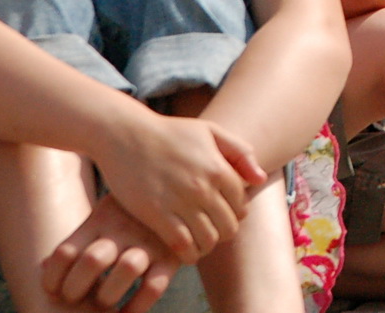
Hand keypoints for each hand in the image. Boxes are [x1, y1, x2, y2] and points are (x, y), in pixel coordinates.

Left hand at [42, 194, 180, 312]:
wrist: (178, 189)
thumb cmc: (130, 212)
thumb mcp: (104, 215)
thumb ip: (78, 240)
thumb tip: (43, 268)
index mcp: (100, 218)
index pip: (65, 251)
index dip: (52, 278)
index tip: (53, 290)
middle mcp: (124, 228)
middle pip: (91, 261)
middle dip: (75, 289)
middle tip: (74, 298)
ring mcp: (150, 241)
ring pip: (127, 269)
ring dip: (108, 294)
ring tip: (104, 301)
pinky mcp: (172, 255)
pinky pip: (154, 286)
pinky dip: (137, 306)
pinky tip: (127, 312)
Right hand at [93, 113, 265, 263]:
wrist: (125, 135)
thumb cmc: (169, 132)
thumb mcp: (210, 131)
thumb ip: (240, 152)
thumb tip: (259, 179)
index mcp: (218, 168)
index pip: (241, 204)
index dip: (235, 212)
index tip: (224, 212)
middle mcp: (202, 187)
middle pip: (229, 226)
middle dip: (224, 231)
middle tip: (213, 229)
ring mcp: (179, 202)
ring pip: (208, 240)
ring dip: (207, 244)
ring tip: (199, 240)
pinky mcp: (156, 215)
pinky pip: (183, 246)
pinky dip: (188, 253)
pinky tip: (184, 248)